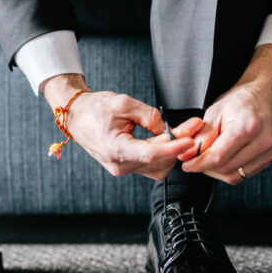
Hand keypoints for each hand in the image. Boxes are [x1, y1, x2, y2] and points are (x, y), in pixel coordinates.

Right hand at [42, 74, 200, 179]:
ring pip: (159, 167)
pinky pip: (152, 165)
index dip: (174, 148)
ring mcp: (123, 169)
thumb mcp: (124, 103)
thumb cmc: (95, 108)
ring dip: (173, 151)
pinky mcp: (128, 167)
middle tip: (194, 127)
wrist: (77, 115)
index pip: (151, 154)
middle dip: (179, 144)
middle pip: (159, 161)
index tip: (190, 140)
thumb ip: (149, 116)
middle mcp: (120, 165)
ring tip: (182, 132)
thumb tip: (168, 128)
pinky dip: (164, 154)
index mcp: (115, 149)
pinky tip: (169, 139)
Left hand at [181, 44, 271, 184]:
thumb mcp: (215, 112)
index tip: (187, 165)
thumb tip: (189, 155)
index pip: (219, 156)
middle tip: (196, 159)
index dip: (199, 163)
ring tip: (210, 157)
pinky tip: (225, 158)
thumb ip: (202, 136)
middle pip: (226, 168)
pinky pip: (244, 174)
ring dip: (217, 171)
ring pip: (234, 175)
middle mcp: (262, 141)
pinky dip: (230, 170)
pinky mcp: (269, 158)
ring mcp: (268, 151)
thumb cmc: (240, 101)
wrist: (263, 96)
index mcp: (247, 127)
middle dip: (206, 167)